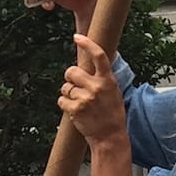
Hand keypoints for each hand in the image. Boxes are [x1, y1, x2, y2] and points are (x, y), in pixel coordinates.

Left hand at [60, 34, 127, 151]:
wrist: (110, 137)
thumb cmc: (112, 114)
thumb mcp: (113, 91)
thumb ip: (102, 78)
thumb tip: (88, 66)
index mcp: (108, 80)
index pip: (98, 56)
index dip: (87, 44)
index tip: (77, 37)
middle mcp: (96, 87)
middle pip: (71, 71)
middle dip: (70, 77)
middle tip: (76, 85)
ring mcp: (85, 98)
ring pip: (65, 87)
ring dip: (69, 94)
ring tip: (80, 103)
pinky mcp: (75, 110)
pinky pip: (61, 101)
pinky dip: (65, 105)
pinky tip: (75, 111)